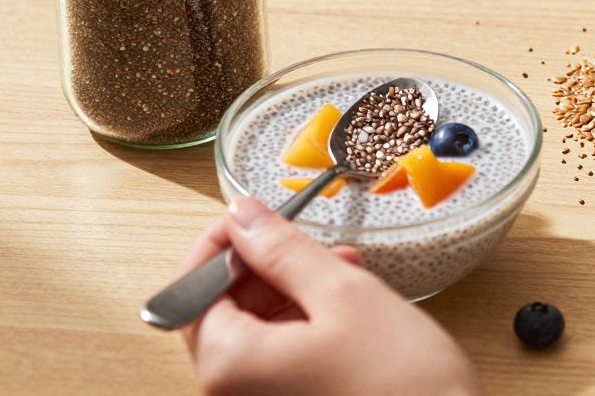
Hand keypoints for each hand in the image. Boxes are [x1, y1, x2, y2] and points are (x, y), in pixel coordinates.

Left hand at [176, 197, 482, 395]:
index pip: (192, 288)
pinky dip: (304, 325)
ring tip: (341, 268)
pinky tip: (346, 305)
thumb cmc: (402, 381)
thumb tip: (243, 216)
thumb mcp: (343, 293)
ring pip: (255, 333)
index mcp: (229, 364)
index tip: (253, 217)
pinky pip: (277, 359)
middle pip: (221, 312)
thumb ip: (283, 250)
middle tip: (307, 239)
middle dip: (264, 268)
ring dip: (290, 292)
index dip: (222, 243)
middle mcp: (231, 394)